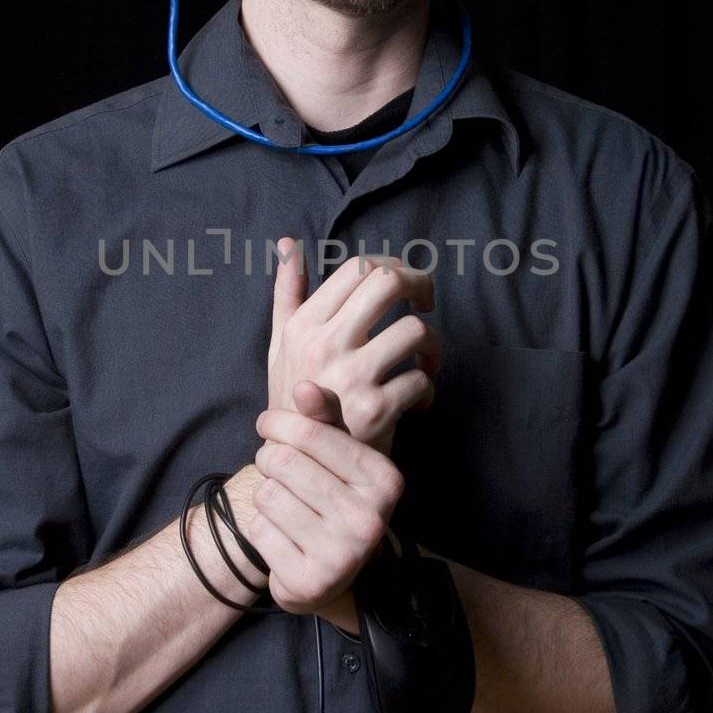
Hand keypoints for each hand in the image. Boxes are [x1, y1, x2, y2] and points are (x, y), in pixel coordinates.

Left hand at [246, 397, 404, 617]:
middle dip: (269, 461)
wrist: (331, 575)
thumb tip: (304, 386)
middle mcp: (370, 518)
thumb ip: (323, 420)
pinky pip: (259, 530)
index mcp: (385, 479)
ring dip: (265, 496)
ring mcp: (343, 554)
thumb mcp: (337, 457)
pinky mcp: (312, 581)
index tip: (267, 424)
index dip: (277, 423)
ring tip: (284, 507)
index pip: (311, 433)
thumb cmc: (331, 500)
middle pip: (283, 462)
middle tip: (277, 471)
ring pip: (267, 494)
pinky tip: (282, 537)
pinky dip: (261, 529)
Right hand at [267, 236, 439, 456]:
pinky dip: (427, 390)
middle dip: (419, 286)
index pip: (357, 267)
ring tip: (424, 362)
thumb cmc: (294, 400)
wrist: (299, 467)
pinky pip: (420, 380)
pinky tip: (416, 400)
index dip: (392, 266)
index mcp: (303, 325)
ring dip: (431, 346)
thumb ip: (288, 293)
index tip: (404, 286)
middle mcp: (324, 345)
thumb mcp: (281, 345)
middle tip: (425, 304)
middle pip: (387, 283)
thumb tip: (288, 244)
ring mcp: (350, 377)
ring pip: (414, 330)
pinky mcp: (375, 411)